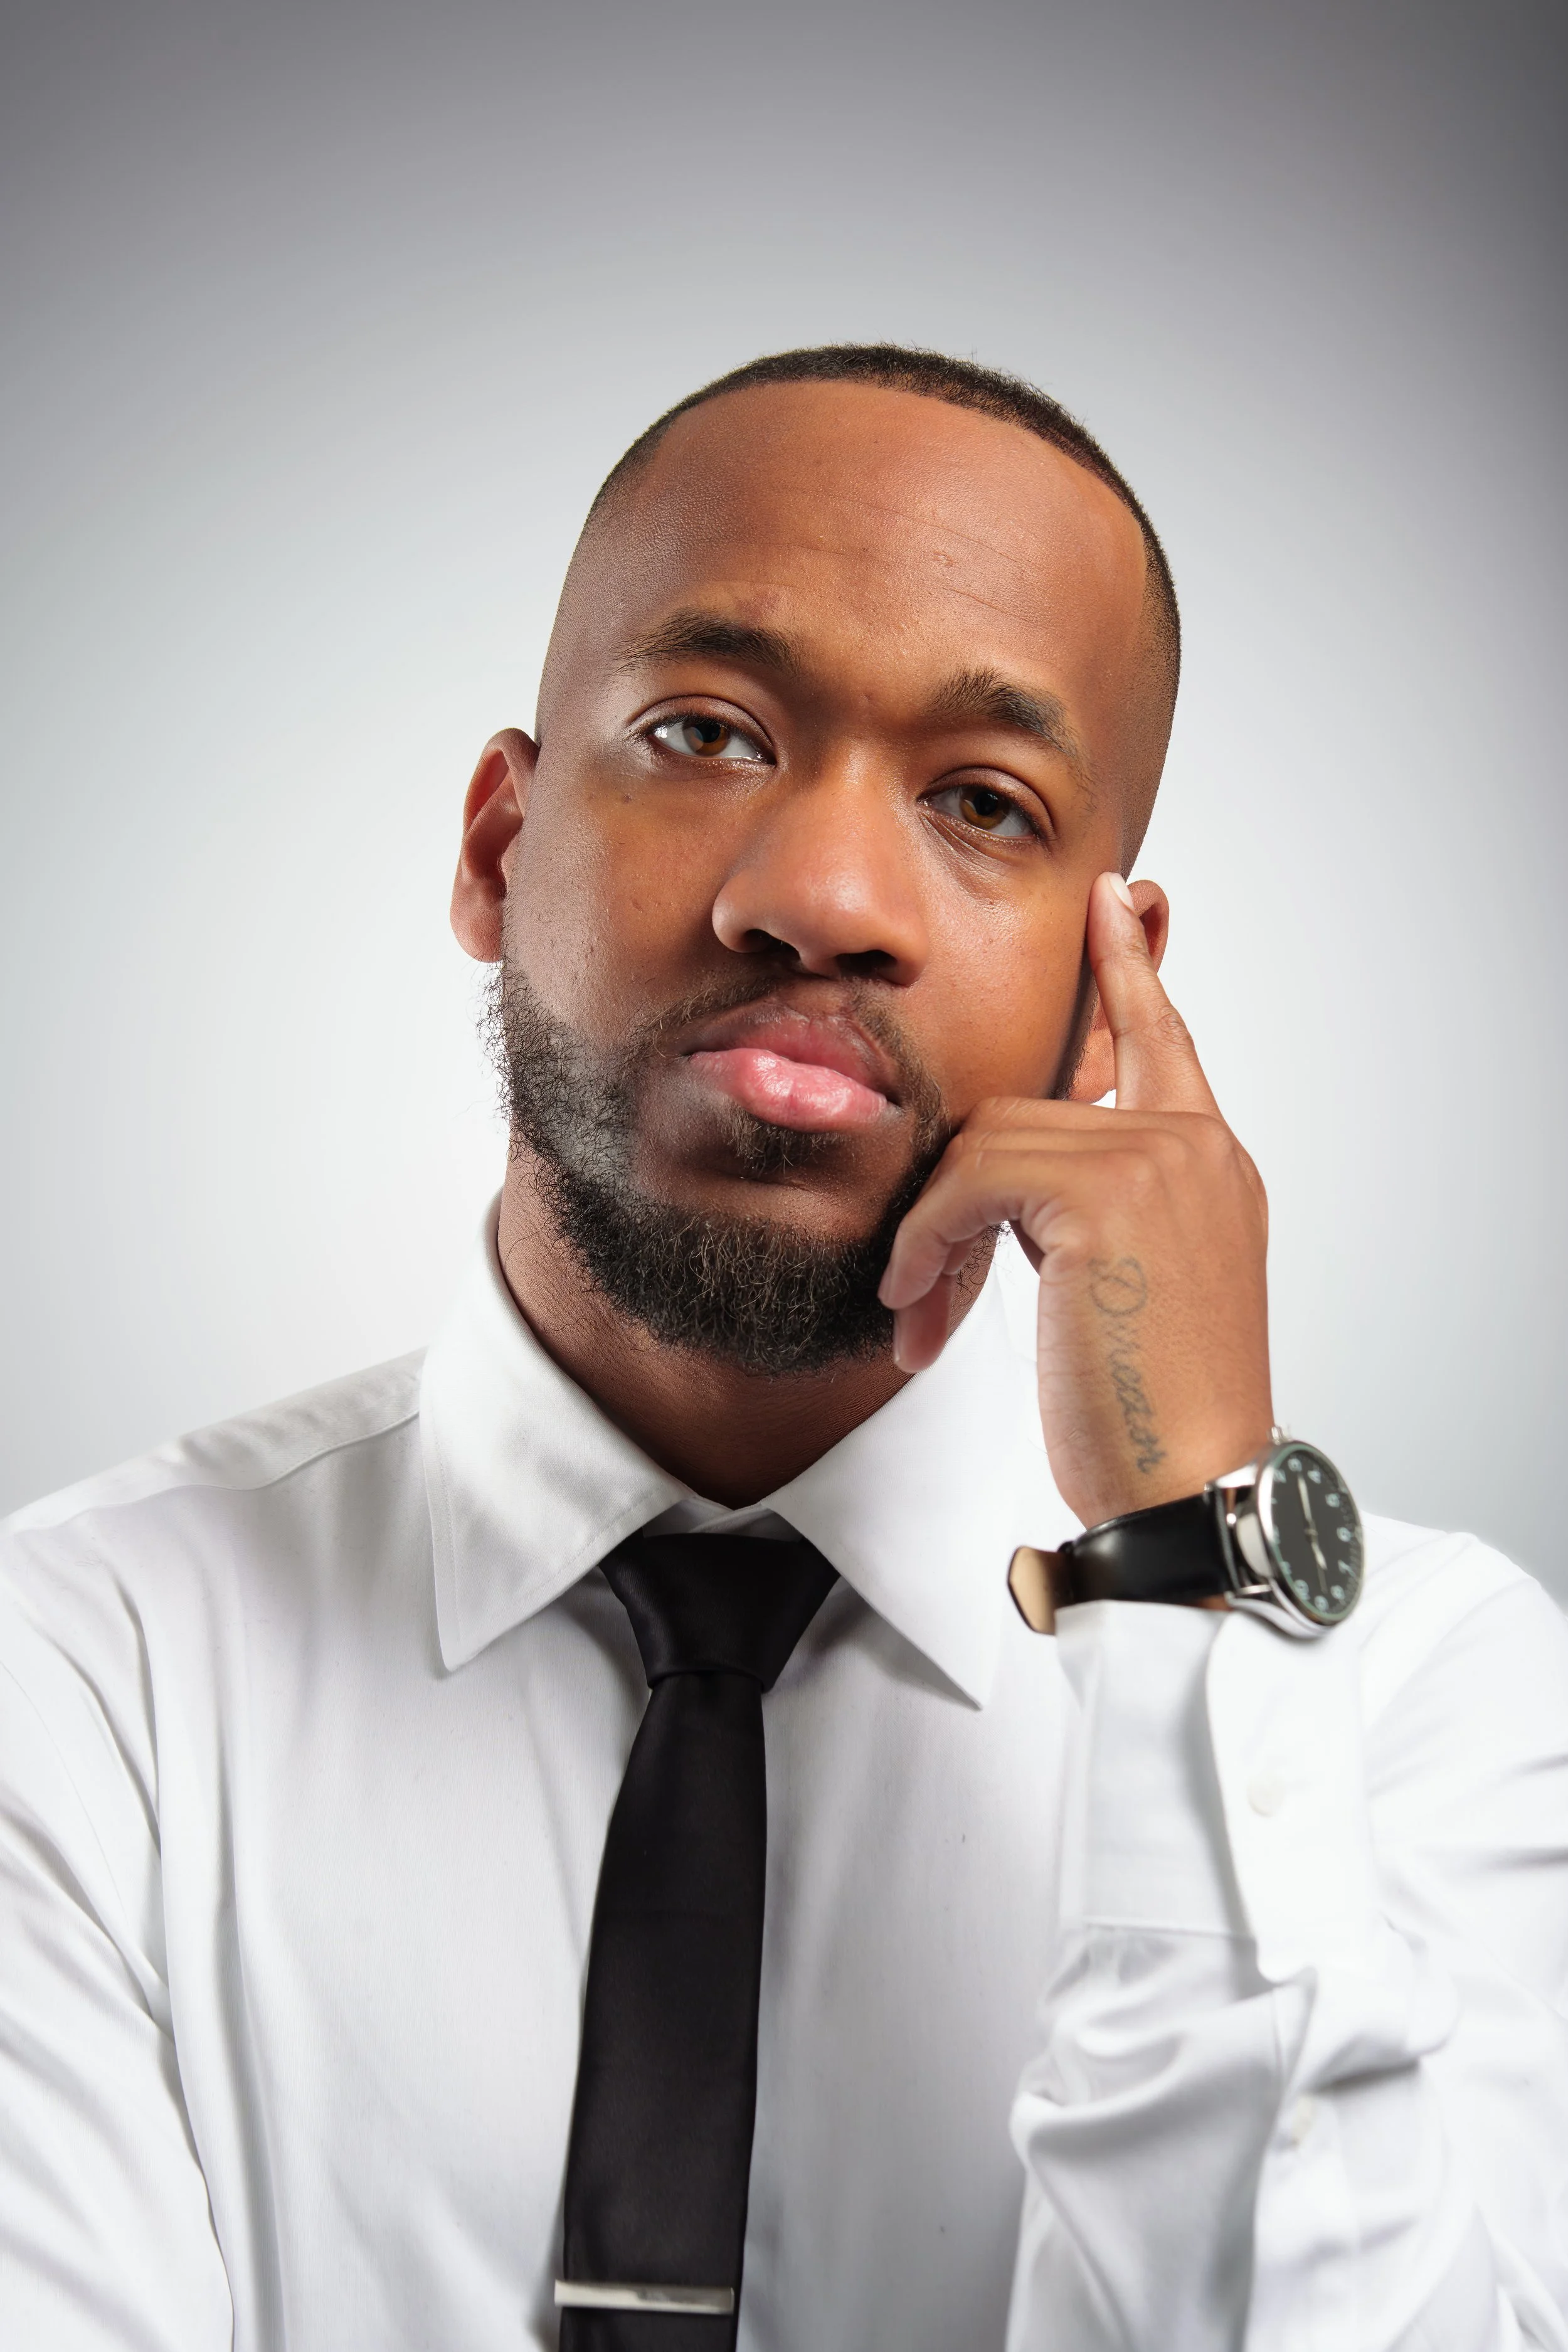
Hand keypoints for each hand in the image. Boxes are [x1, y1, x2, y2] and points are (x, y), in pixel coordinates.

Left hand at [879, 873, 1271, 1528]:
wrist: (1187, 1487)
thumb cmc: (1152, 1411)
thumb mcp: (1126, 1284)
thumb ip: (1090, 1205)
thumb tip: (1002, 1175)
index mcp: (1212, 1164)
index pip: (1165, 1041)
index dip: (1131, 968)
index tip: (1114, 898)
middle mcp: (1196, 1146)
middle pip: (1025, 1107)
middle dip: (954, 1200)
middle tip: (919, 1291)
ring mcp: (1160, 1159)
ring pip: (987, 1142)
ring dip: (933, 1234)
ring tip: (922, 1316)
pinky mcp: (1107, 1193)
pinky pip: (970, 1180)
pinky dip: (928, 1242)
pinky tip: (919, 1308)